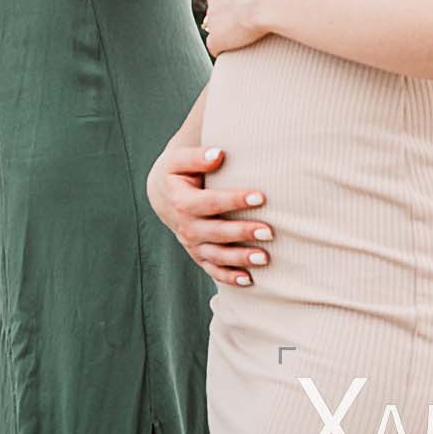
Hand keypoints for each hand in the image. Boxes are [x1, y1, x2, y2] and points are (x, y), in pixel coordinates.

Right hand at [146, 143, 271, 287]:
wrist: (163, 196)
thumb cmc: (178, 174)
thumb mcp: (179, 160)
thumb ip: (196, 156)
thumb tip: (218, 154)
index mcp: (182, 202)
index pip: (210, 202)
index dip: (234, 200)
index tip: (260, 197)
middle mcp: (186, 227)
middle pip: (216, 232)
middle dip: (242, 233)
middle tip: (269, 231)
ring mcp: (192, 244)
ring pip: (216, 256)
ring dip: (240, 258)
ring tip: (265, 258)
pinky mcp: (198, 255)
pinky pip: (213, 270)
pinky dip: (229, 277)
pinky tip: (249, 280)